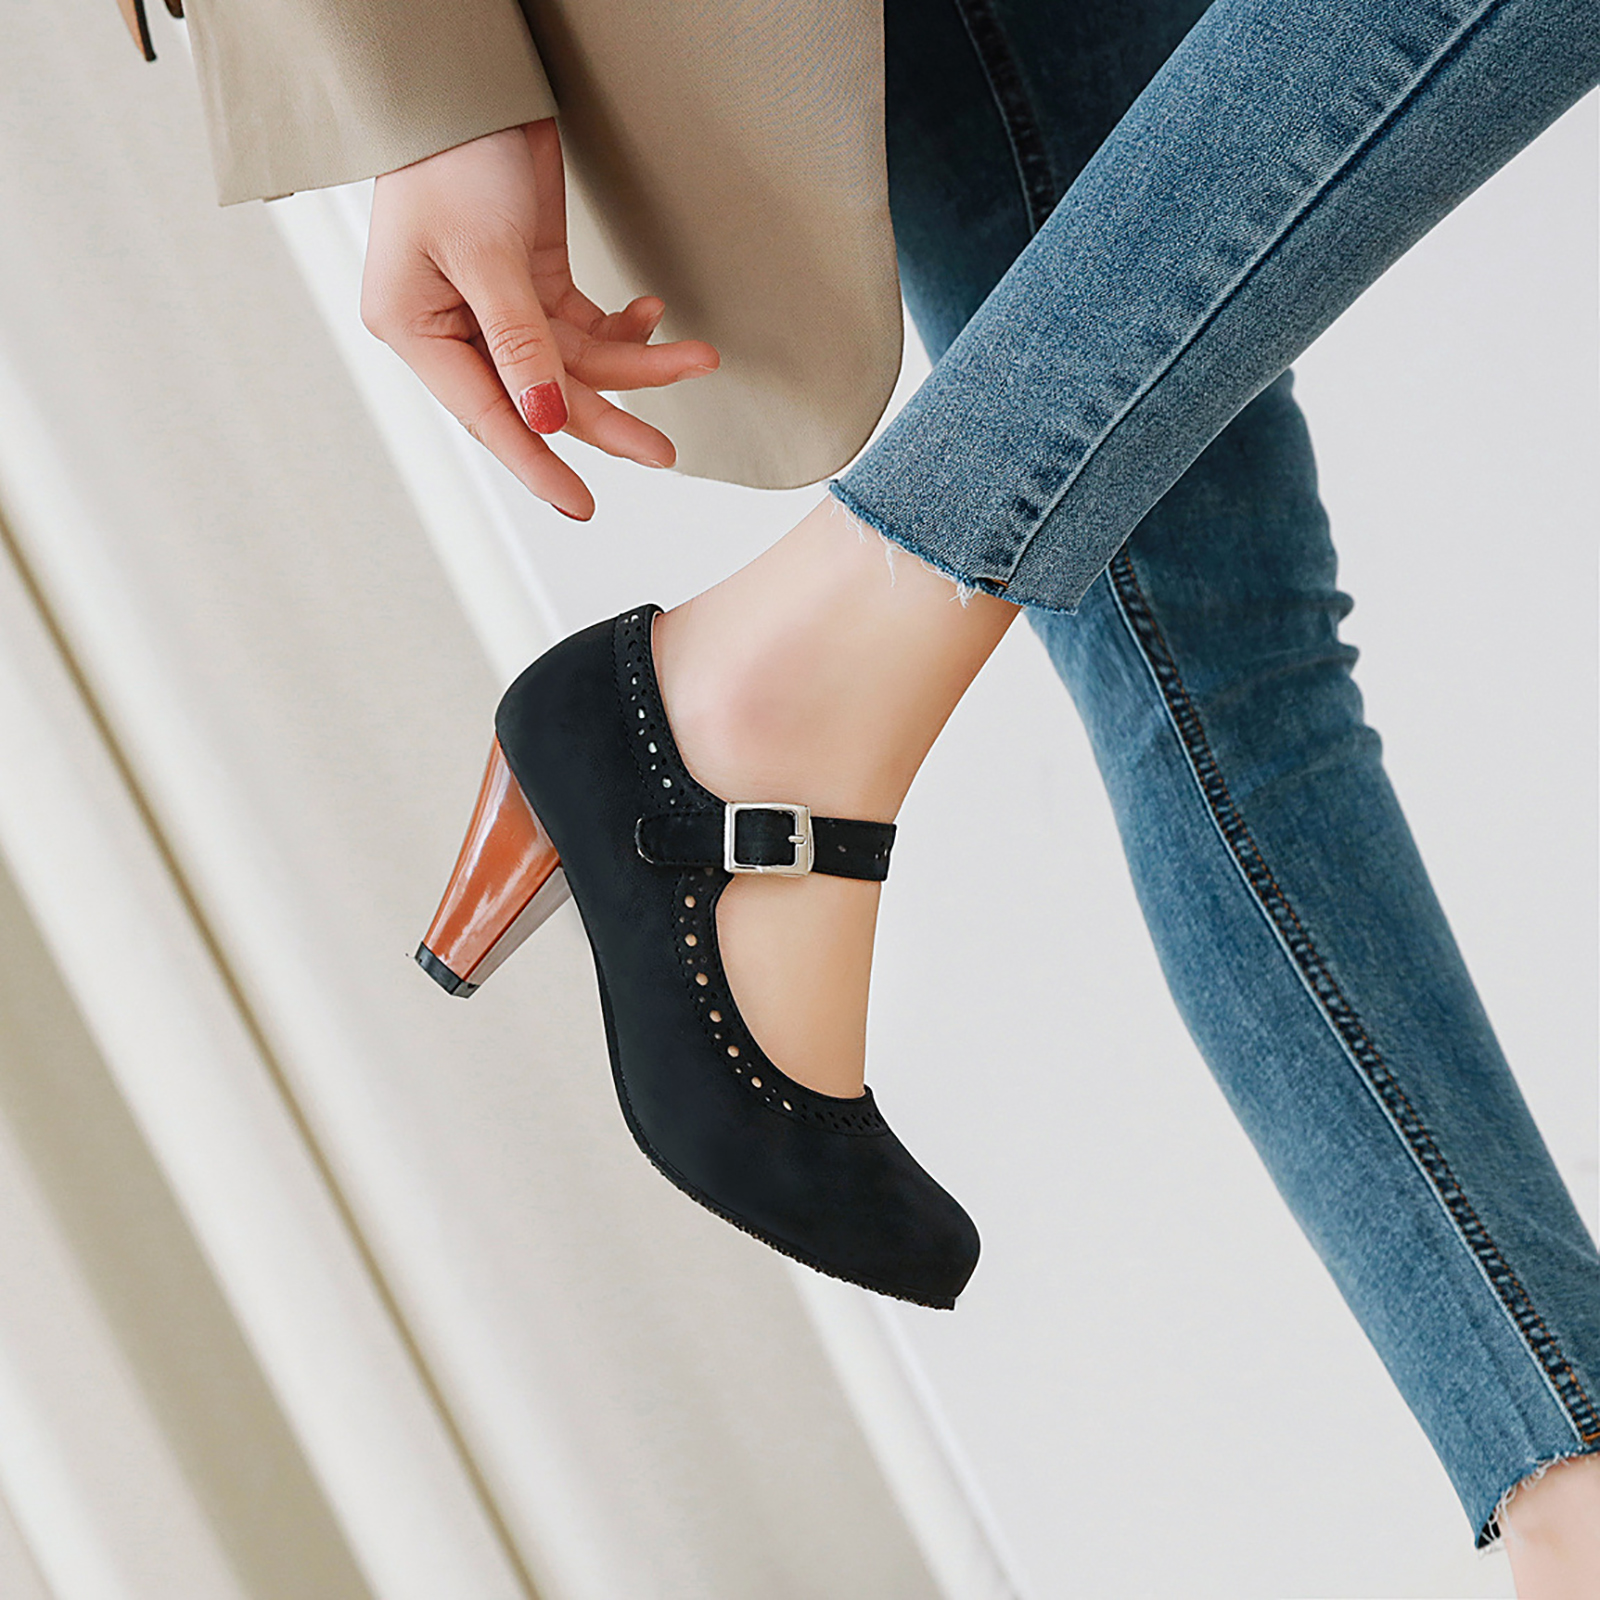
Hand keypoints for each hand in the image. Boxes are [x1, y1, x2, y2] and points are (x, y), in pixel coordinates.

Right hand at [361, 121, 718, 518]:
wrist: (470, 81)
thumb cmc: (451, 156)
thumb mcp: (485, 255)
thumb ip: (519, 341)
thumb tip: (545, 418)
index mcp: (418, 332)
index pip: (490, 417)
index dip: (538, 465)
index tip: (582, 506)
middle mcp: (455, 330)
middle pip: (542, 397)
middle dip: (609, 417)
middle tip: (663, 450)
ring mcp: (496, 309)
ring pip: (575, 364)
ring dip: (635, 364)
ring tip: (694, 357)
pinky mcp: (531, 281)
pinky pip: (584, 329)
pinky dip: (623, 328)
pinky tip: (654, 315)